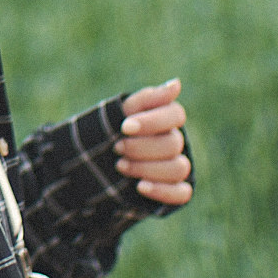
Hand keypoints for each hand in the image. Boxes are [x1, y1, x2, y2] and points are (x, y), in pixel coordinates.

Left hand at [115, 79, 192, 205]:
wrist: (95, 162)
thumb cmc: (112, 131)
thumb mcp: (122, 111)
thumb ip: (148, 99)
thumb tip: (176, 84)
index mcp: (166, 119)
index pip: (176, 115)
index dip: (153, 121)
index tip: (125, 126)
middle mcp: (175, 142)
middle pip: (173, 144)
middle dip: (141, 147)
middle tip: (117, 147)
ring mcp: (176, 167)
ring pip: (178, 168)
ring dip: (147, 168)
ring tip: (120, 165)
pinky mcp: (175, 190)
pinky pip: (182, 193)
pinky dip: (163, 190)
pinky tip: (140, 186)